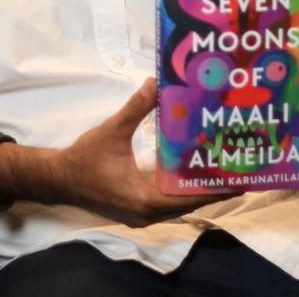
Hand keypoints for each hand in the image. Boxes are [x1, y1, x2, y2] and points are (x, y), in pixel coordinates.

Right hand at [53, 78, 233, 226]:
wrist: (59, 178)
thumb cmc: (85, 158)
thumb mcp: (112, 131)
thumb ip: (135, 109)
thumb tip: (154, 83)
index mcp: (145, 201)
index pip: (189, 199)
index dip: (215, 190)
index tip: (240, 182)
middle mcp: (147, 215)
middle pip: (188, 205)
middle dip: (211, 189)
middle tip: (236, 172)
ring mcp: (141, 216)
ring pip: (177, 206)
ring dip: (196, 191)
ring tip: (219, 173)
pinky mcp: (135, 211)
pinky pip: (166, 204)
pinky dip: (180, 192)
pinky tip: (190, 176)